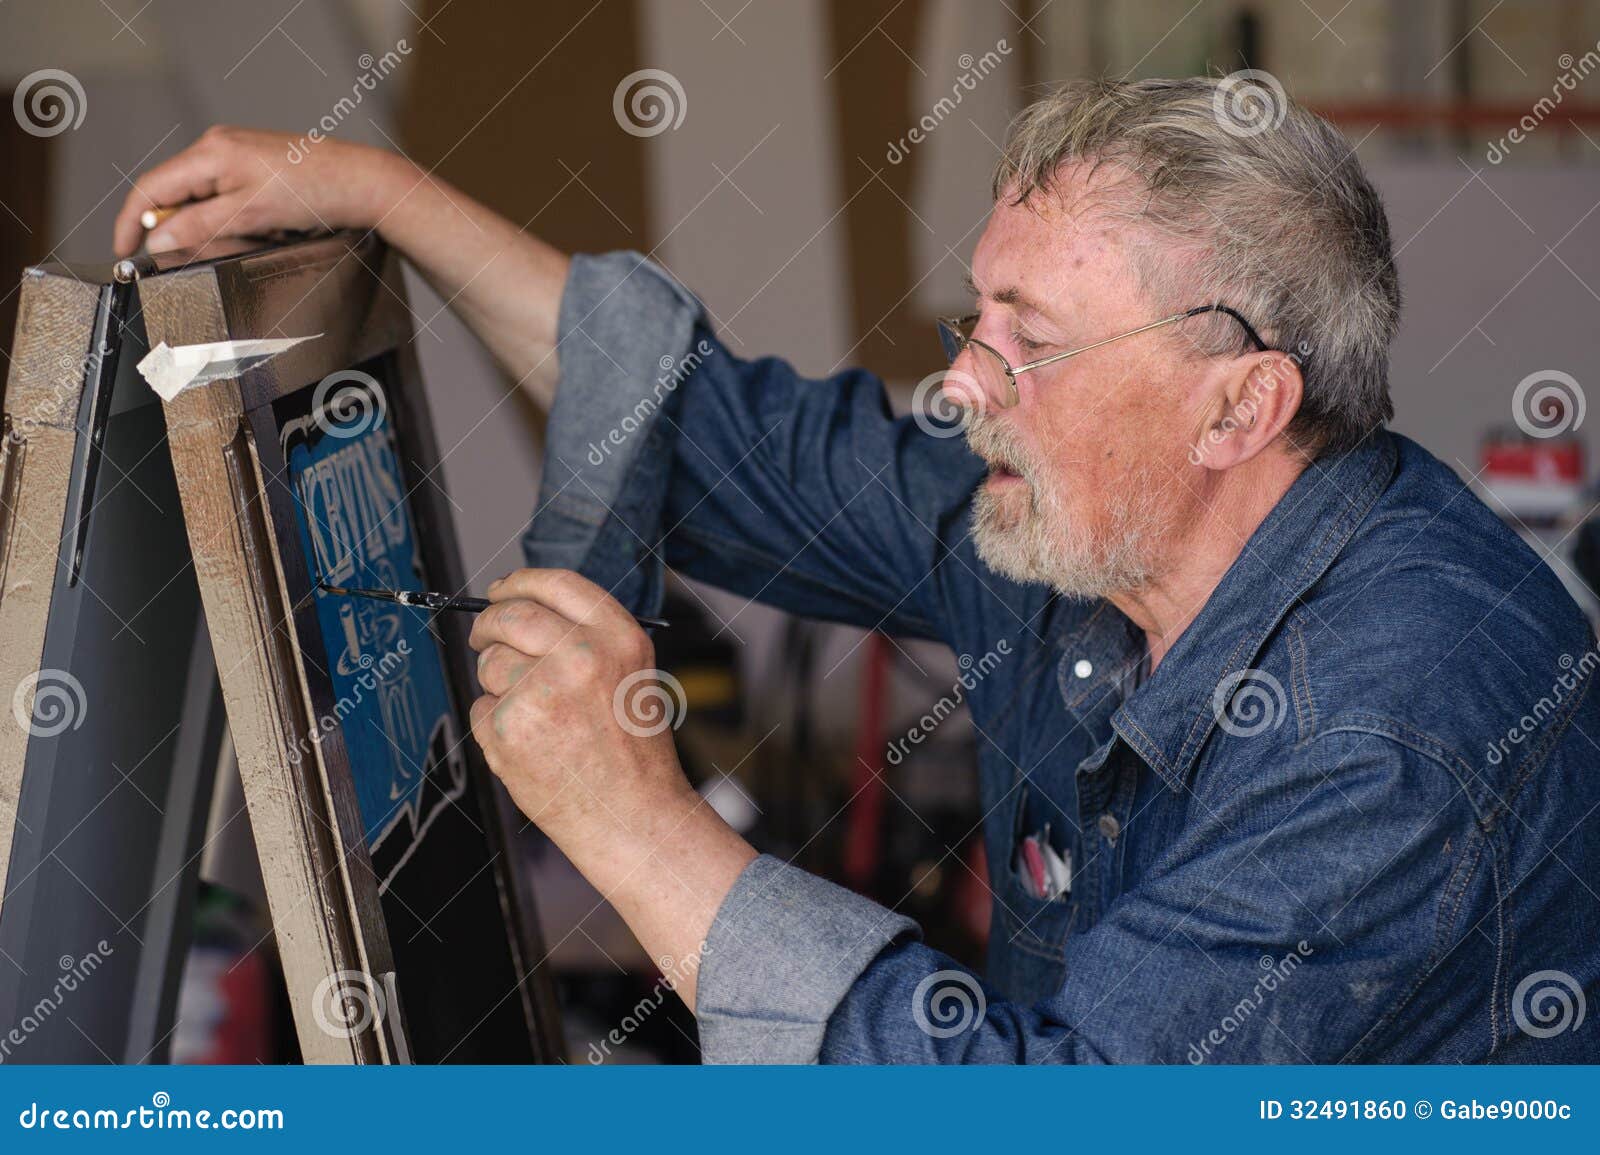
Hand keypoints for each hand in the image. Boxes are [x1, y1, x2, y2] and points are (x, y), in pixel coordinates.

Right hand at [112, 125, 410, 256]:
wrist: (363, 183)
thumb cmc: (314, 192)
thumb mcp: (251, 215)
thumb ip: (199, 226)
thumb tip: (155, 239)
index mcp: (210, 152)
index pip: (151, 187)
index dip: (131, 222)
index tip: (124, 252)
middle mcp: (218, 146)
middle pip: (175, 194)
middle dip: (184, 229)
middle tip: (204, 253)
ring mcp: (237, 154)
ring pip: (204, 201)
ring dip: (218, 227)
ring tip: (261, 234)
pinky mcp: (256, 167)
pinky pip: (229, 199)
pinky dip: (238, 221)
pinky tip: (270, 227)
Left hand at [467, 568, 755, 1009]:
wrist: (633, 817)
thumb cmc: (633, 753)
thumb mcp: (631, 675)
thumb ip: (588, 639)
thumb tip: (523, 609)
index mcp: (617, 638)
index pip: (555, 583)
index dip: (520, 583)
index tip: (501, 591)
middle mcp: (580, 657)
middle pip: (509, 615)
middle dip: (488, 624)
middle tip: (483, 637)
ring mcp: (541, 692)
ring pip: (489, 664)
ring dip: (498, 684)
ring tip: (536, 717)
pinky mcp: (509, 729)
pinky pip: (481, 709)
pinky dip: (495, 725)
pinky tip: (531, 747)